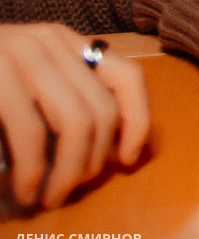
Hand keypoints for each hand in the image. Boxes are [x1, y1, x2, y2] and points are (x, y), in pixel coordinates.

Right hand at [0, 25, 148, 208]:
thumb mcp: (27, 82)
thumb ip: (66, 97)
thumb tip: (120, 146)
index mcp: (64, 41)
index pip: (127, 76)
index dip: (138, 121)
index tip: (128, 160)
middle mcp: (49, 42)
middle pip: (101, 110)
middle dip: (91, 162)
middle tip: (68, 191)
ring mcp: (21, 55)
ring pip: (76, 122)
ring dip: (66, 172)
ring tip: (47, 197)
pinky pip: (32, 132)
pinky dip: (35, 170)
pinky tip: (25, 188)